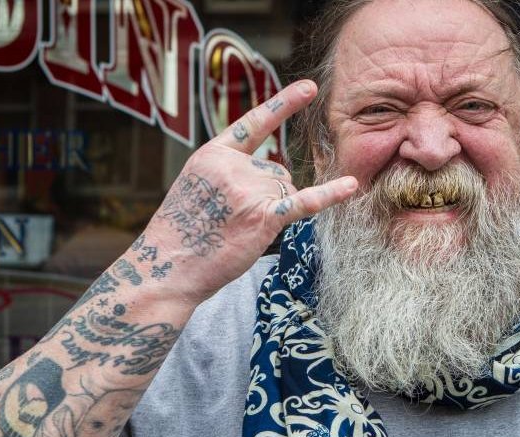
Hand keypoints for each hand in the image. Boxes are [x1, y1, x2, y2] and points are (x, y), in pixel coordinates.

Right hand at [138, 80, 356, 300]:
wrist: (169, 266)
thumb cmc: (183, 233)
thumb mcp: (197, 186)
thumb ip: (230, 171)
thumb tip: (277, 173)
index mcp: (213, 153)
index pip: (255, 123)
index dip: (284, 104)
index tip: (310, 87)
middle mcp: (232, 166)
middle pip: (277, 171)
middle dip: (268, 195)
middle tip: (233, 221)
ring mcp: (248, 190)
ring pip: (287, 190)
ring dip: (274, 211)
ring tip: (239, 229)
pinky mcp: (264, 216)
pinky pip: (305, 201)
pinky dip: (330, 195)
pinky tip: (350, 186)